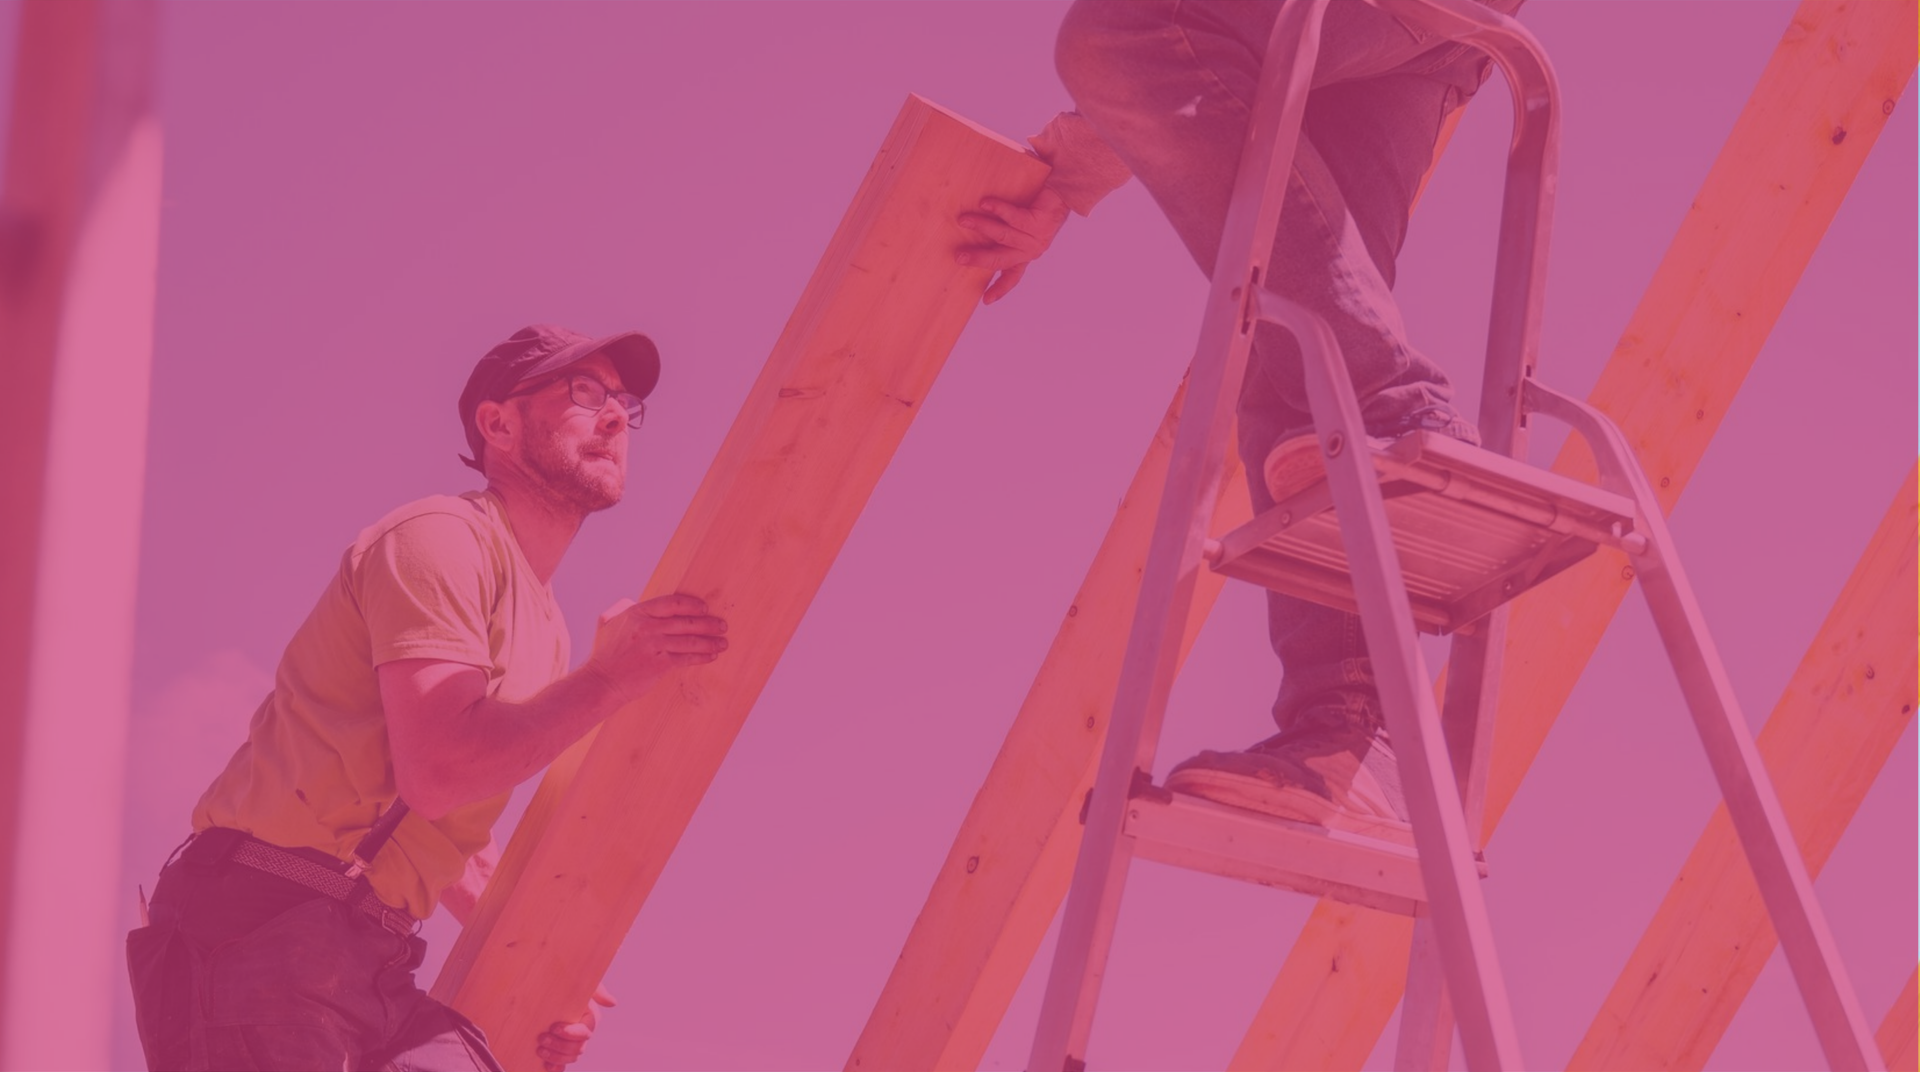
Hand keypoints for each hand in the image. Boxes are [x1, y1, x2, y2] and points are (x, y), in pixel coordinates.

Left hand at [536, 985, 615, 1071]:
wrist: (542, 991)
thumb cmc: (564, 984)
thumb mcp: (580, 985)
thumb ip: (597, 991)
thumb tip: (613, 1003)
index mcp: (589, 1019)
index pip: (585, 1032)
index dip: (571, 1033)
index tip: (554, 1028)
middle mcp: (583, 1033)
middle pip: (578, 1048)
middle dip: (559, 1046)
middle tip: (541, 1038)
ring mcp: (572, 1043)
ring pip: (571, 1058)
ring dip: (556, 1057)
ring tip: (540, 1050)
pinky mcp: (560, 1051)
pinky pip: (562, 1065)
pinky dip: (556, 1068)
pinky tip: (547, 1068)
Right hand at [585, 593, 728, 702]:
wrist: (600, 682)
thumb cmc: (605, 655)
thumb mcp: (608, 624)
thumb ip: (622, 609)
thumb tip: (633, 601)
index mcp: (637, 613)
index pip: (672, 603)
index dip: (692, 605)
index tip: (704, 608)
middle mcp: (647, 626)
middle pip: (686, 621)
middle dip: (708, 623)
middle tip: (722, 625)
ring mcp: (654, 645)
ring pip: (690, 640)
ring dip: (710, 641)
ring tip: (723, 642)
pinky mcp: (659, 664)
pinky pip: (687, 658)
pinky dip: (702, 657)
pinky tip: (711, 656)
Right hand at [955, 185, 1069, 303]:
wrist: (1062, 193)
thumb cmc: (1036, 209)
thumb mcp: (1020, 228)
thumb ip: (1003, 235)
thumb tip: (973, 234)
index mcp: (1025, 255)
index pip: (1012, 276)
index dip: (1000, 289)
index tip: (986, 300)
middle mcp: (1030, 250)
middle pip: (1001, 259)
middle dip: (978, 259)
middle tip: (959, 257)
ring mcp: (1035, 237)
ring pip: (1003, 235)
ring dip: (981, 226)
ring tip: (964, 220)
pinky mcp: (1038, 222)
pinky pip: (1013, 217)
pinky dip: (998, 210)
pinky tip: (985, 204)